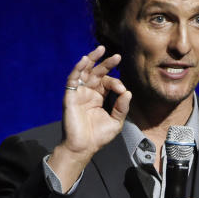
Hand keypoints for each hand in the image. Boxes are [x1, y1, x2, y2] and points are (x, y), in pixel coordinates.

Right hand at [47, 46, 131, 185]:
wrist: (83, 147)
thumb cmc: (98, 136)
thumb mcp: (116, 121)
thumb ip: (122, 107)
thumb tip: (128, 92)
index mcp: (99, 97)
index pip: (108, 83)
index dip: (116, 83)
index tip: (122, 90)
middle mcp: (89, 93)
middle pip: (97, 73)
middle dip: (107, 63)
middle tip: (117, 56)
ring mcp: (79, 93)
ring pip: (84, 72)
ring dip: (91, 60)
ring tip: (100, 50)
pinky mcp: (70, 96)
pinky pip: (73, 79)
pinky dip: (78, 69)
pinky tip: (84, 60)